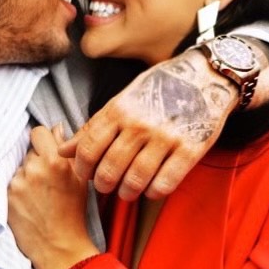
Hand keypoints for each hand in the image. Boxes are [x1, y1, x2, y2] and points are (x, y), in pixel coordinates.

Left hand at [9, 125, 98, 268]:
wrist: (59, 246)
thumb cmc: (73, 213)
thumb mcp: (80, 179)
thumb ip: (68, 151)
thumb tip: (56, 128)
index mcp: (55, 161)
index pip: (38, 132)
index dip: (43, 141)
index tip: (46, 151)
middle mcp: (34, 169)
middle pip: (28, 151)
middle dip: (36, 160)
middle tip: (47, 180)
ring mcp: (18, 183)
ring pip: (19, 168)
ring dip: (26, 175)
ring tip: (38, 194)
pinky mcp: (6, 196)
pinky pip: (10, 183)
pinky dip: (17, 189)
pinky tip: (29, 202)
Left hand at [58, 50, 234, 201]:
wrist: (205, 77)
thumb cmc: (159, 89)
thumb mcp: (123, 100)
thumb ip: (94, 126)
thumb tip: (63, 150)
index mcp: (120, 110)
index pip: (88, 147)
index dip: (82, 168)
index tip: (85, 175)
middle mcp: (140, 124)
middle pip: (109, 168)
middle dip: (103, 184)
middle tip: (106, 187)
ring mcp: (166, 137)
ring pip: (136, 179)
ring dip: (127, 192)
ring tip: (126, 191)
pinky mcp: (190, 149)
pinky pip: (165, 182)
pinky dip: (154, 192)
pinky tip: (151, 189)